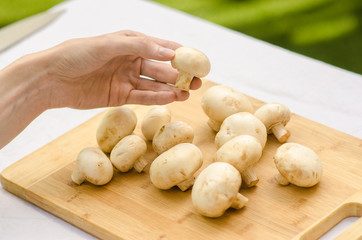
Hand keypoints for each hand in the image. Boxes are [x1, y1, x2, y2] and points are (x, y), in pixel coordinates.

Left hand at [47, 30, 201, 108]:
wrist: (52, 78)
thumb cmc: (77, 54)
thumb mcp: (109, 44)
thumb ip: (139, 46)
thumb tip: (170, 52)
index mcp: (130, 43)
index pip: (160, 47)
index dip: (180, 54)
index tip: (197, 60)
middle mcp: (131, 61)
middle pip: (161, 68)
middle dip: (180, 74)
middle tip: (198, 81)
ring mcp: (126, 79)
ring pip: (154, 84)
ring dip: (171, 89)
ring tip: (188, 93)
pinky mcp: (120, 96)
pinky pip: (142, 97)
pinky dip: (157, 98)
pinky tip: (172, 99)